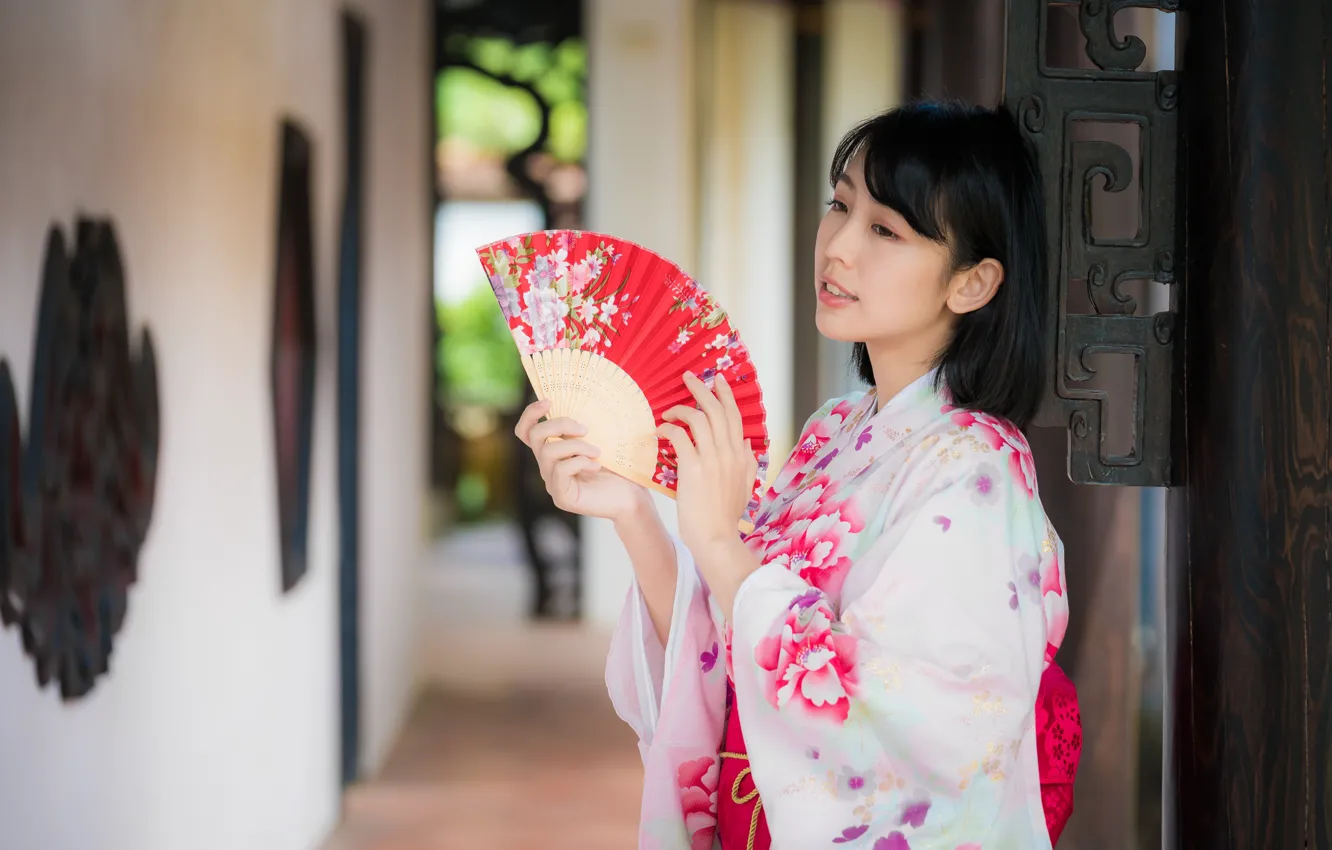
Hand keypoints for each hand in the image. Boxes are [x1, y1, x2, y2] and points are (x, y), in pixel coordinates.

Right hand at [515, 399, 649, 522]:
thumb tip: (580, 402)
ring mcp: (552, 483)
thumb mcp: (600, 441)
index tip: (549, 401)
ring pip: (549, 451)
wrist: (631, 497)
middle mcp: (548, 466)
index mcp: (554, 451)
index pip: (526, 431)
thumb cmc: (617, 468)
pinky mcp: (561, 497)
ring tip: (597, 452)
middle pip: (535, 435)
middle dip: (560, 424)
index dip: (530, 414)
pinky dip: (580, 462)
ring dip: (576, 446)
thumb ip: (584, 428)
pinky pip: (561, 470)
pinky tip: (596, 466)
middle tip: (585, 429)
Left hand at [656, 372, 757, 553]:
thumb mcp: (744, 486)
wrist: (716, 538)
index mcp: (741, 455)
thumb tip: (745, 441)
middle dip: (702, 389)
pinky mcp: (693, 468)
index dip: (725, 394)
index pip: (734, 415)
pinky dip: (668, 428)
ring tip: (668, 412)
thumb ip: (746, 461)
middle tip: (688, 378)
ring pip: (698, 417)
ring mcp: (712, 459)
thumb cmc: (725, 516)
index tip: (717, 380)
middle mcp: (729, 452)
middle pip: (716, 409)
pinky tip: (660, 431)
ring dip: (681, 409)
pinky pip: (680, 436)